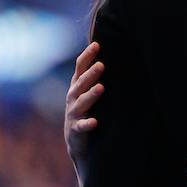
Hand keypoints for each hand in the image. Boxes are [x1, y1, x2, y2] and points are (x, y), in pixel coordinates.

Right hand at [65, 42, 103, 186]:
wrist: (78, 142)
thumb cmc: (87, 111)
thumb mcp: (90, 93)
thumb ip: (96, 77)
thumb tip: (114, 54)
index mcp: (77, 87)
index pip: (80, 68)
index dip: (87, 57)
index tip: (97, 44)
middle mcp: (73, 99)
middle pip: (81, 84)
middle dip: (91, 74)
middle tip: (102, 65)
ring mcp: (74, 115)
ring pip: (81, 103)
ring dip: (91, 95)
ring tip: (101, 88)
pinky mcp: (76, 131)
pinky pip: (81, 127)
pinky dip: (87, 124)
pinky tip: (94, 122)